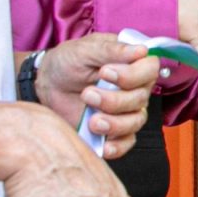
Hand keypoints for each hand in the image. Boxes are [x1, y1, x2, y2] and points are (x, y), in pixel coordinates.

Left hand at [33, 37, 160, 158]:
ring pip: (135, 122)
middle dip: (114, 100)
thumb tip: (141, 50)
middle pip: (141, 99)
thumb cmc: (67, 62)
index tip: (105, 72)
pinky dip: (117, 146)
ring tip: (91, 120)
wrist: (47, 84)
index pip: (150, 69)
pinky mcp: (114, 131)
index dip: (132, 74)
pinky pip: (126, 142)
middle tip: (87, 93)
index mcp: (131, 64)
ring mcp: (126, 111)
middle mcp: (134, 89)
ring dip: (114, 123)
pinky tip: (104, 145)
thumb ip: (112, 50)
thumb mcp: (85, 49)